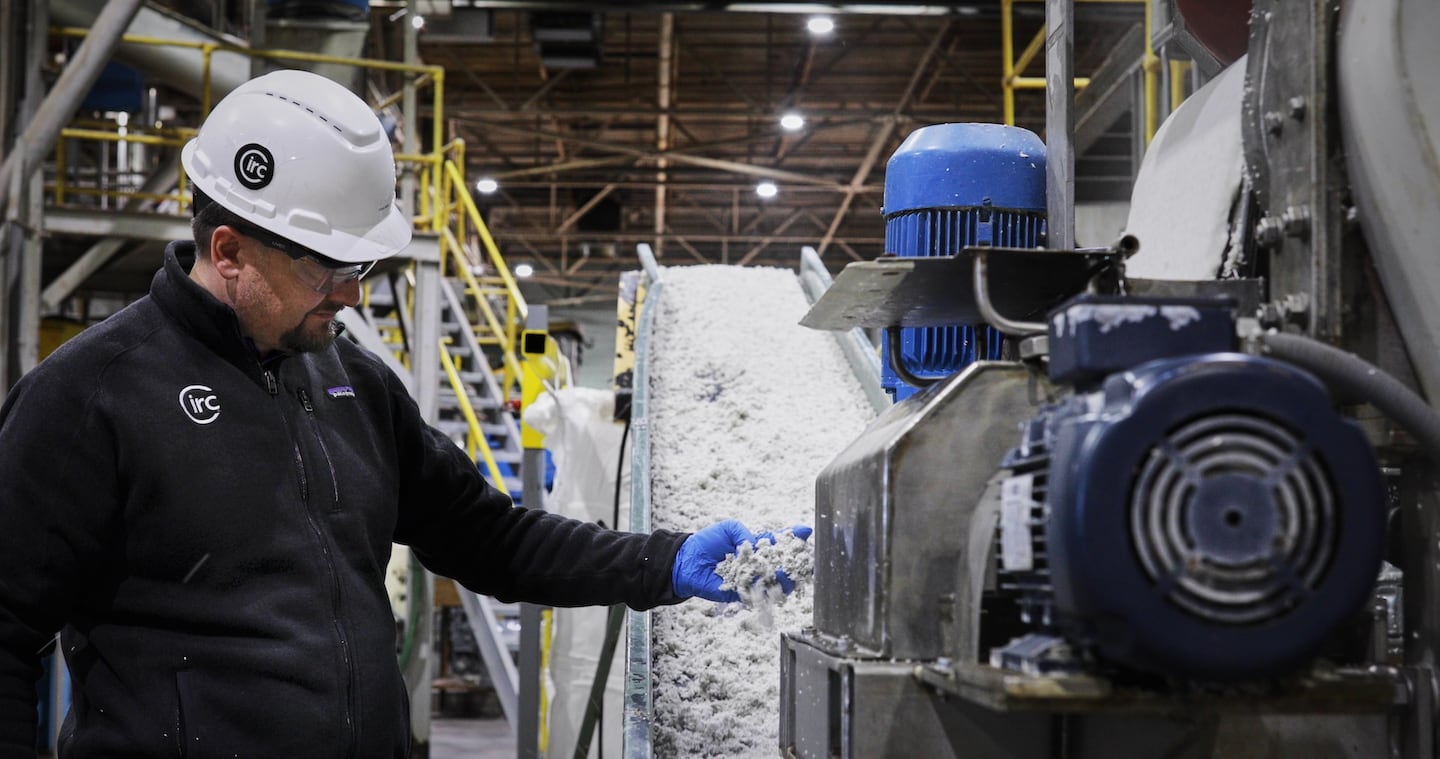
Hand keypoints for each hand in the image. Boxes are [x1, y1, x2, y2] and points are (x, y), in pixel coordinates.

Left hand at [672, 521, 812, 601]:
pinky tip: (771, 584)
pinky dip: (765, 590)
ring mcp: (751, 579)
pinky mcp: (741, 593)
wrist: (687, 561)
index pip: (780, 542)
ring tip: (788, 572)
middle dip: (795, 561)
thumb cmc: (708, 542)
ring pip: (775, 582)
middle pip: (782, 564)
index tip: (807, 532)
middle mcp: (757, 564)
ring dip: (784, 578)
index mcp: (756, 546)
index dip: (794, 537)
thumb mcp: (729, 528)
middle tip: (803, 558)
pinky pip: (757, 593)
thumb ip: (746, 534)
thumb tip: (757, 545)